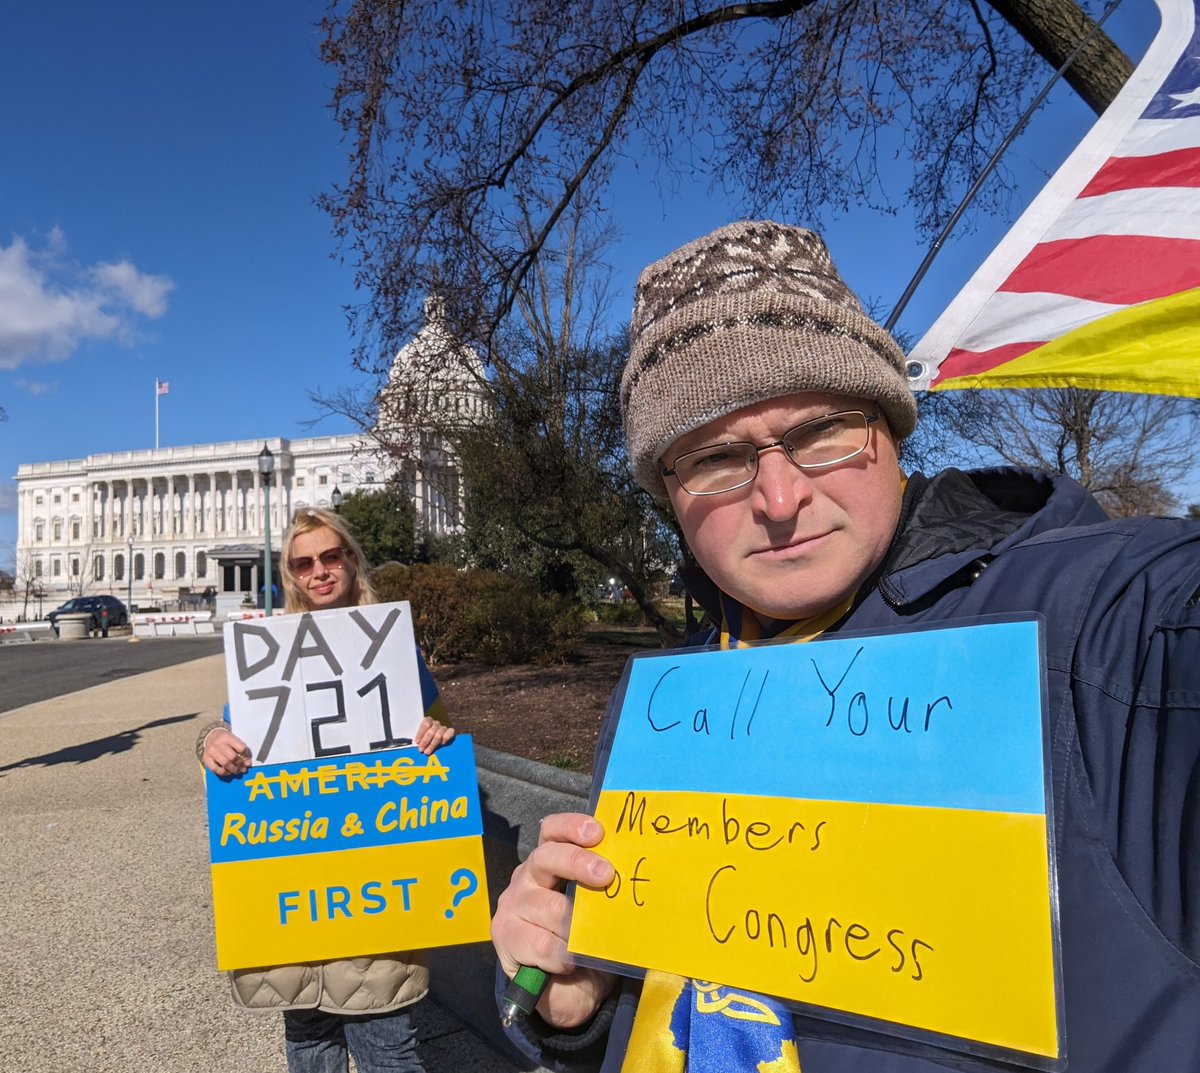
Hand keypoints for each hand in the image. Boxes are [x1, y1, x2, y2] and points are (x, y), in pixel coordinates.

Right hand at [201, 727, 251, 776]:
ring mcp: (211, 751)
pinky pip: (215, 768)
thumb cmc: (226, 740)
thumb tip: (248, 763)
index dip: (246, 756)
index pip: (241, 748)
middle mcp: (219, 744)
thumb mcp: (234, 739)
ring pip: (225, 763)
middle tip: (243, 769)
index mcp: (228, 737)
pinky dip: (223, 772)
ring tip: (237, 771)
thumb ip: (242, 750)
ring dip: (233, 770)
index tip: (248, 762)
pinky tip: (228, 773)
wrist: (211, 736)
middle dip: (240, 765)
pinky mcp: (206, 758)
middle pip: (233, 757)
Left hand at [414, 716, 454, 753]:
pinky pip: (449, 734)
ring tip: (427, 752)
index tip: (417, 742)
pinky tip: (441, 745)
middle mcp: (436, 723)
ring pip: (439, 735)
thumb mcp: (419, 736)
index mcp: (427, 720)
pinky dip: (445, 739)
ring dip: (432, 745)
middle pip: (431, 731)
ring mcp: (443, 728)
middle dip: (425, 741)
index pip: (425, 725)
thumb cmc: (423, 738)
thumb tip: (415, 743)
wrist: (434, 739)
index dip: (421, 733)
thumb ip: (418, 738)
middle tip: (421, 749)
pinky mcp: (450, 732)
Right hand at [491, 812, 616, 1028]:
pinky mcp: (505, 937)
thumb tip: (631, 878)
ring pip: (549, 907)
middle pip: (546, 858)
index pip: (552, 831)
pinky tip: (570, 962)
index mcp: (549, 862)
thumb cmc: (585, 939)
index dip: (571, 827)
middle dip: (578, 863)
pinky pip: (541, 943)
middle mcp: (527, 878)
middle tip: (606, 875)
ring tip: (592, 939)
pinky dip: (562, 955)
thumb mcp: (596, 910)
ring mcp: (512, 906)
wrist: (563, 990)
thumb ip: (604, 892)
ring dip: (576, 925)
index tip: (597, 832)